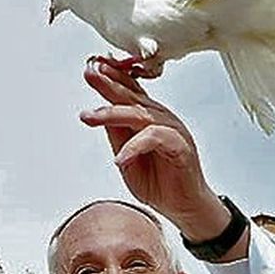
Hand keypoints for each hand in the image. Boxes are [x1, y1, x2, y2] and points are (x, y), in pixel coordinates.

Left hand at [77, 62, 230, 242]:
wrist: (185, 206)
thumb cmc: (160, 181)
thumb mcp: (127, 158)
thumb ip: (117, 136)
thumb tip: (100, 115)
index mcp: (149, 118)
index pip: (129, 91)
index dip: (112, 77)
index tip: (92, 66)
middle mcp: (161, 119)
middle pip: (132, 96)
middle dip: (109, 83)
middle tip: (90, 72)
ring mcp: (172, 130)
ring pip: (141, 114)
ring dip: (113, 113)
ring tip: (90, 117)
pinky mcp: (180, 146)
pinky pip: (155, 138)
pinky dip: (135, 146)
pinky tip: (119, 157)